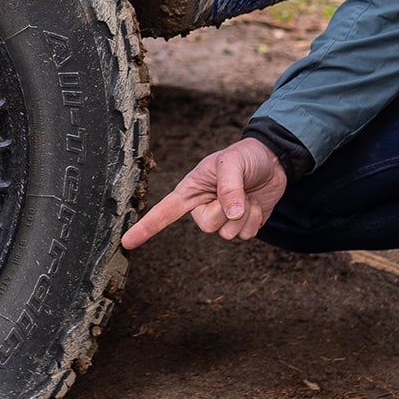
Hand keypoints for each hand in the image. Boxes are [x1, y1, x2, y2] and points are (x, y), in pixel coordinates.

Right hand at [121, 137, 286, 248]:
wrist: (273, 160)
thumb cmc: (245, 156)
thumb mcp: (231, 162)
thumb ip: (228, 187)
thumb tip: (231, 214)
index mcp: (191, 190)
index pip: (164, 212)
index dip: (145, 228)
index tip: (126, 242)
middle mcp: (203, 207)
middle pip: (206, 226)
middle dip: (225, 211)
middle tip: (236, 192)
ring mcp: (223, 218)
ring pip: (227, 234)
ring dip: (243, 215)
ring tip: (247, 195)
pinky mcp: (242, 225)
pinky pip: (246, 236)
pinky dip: (255, 220)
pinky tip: (256, 204)